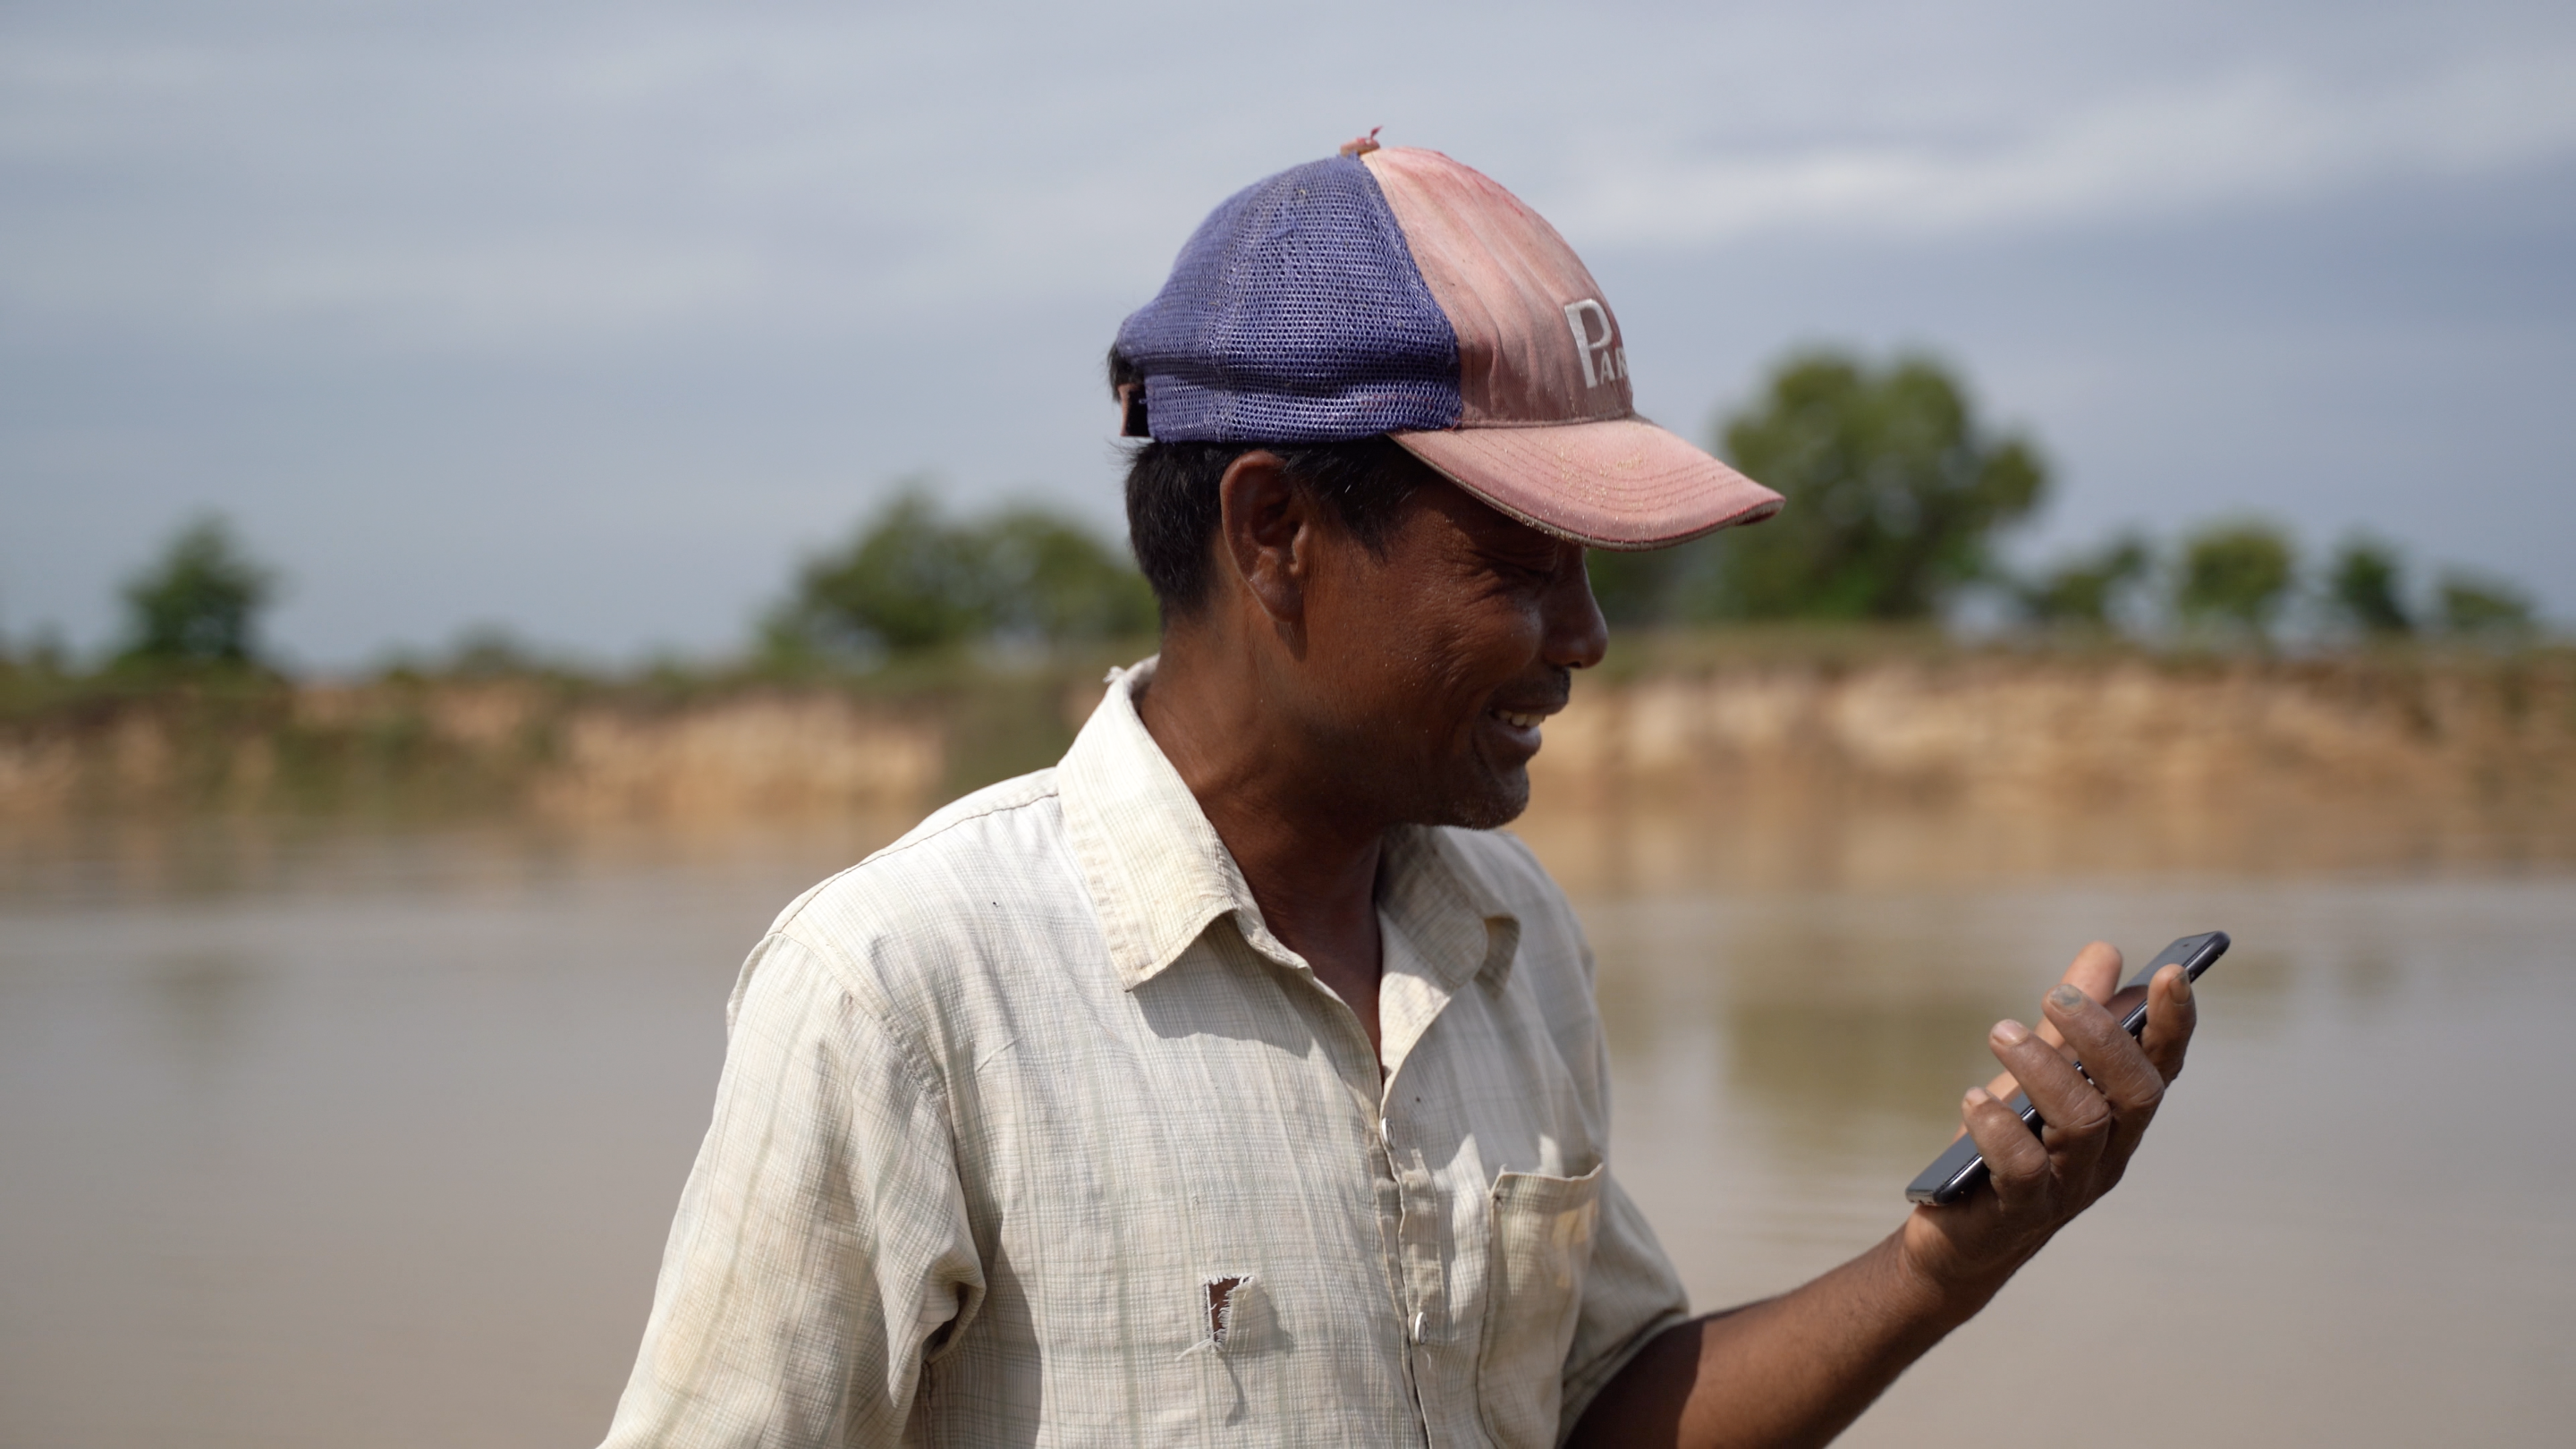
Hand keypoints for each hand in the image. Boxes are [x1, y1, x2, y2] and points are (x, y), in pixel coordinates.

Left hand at [1896, 941, 2198, 1297]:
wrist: (1959, 1236)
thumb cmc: (2004, 1147)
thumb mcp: (2034, 1076)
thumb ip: (2067, 1022)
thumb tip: (2107, 951)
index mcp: (2119, 1117)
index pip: (2162, 1066)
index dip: (2174, 1023)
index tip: (2173, 972)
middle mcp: (2108, 1153)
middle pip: (2136, 1092)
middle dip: (2102, 1036)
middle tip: (2052, 994)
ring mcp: (2069, 1187)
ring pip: (2084, 1122)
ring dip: (2042, 1068)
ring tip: (2000, 1033)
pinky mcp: (2019, 1213)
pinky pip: (2024, 1170)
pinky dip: (2000, 1129)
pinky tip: (1975, 1100)